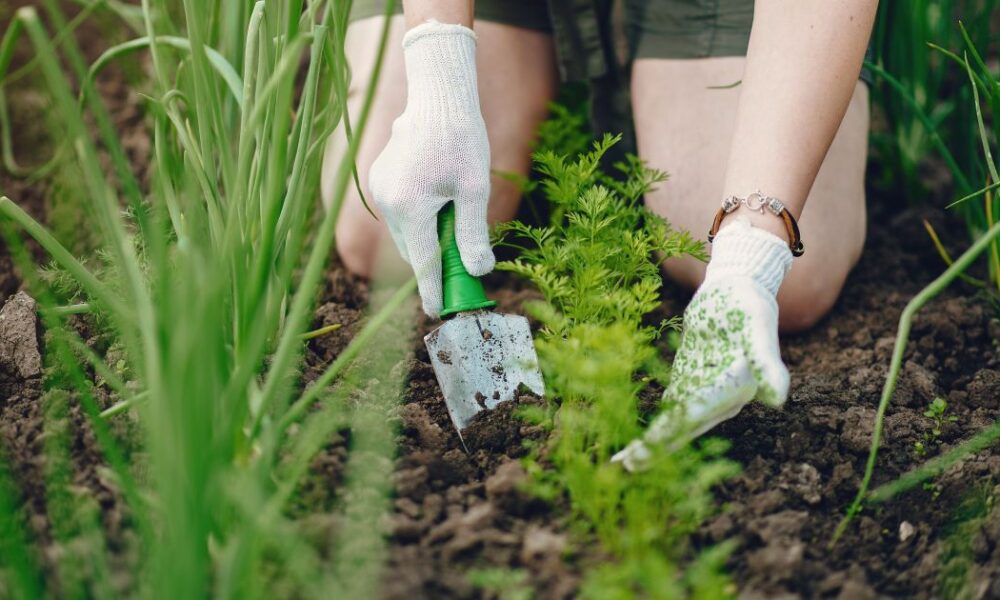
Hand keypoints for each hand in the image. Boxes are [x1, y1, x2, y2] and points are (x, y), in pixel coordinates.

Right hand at [369, 21, 493, 316]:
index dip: (432, 290)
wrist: (437, 97)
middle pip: (413, 250)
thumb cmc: (462, 139)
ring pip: (406, 233)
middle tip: (461, 273)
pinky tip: (438, 202)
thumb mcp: (474, 190)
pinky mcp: (379, 179)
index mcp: (411, 207)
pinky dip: (417, 220)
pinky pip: (399, 213)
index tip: (438, 312)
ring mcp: (379, 190)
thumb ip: (473, 234)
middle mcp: (388, 202)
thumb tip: (478, 272)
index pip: (423, 262)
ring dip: (426, 240)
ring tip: (453, 227)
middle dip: (434, 264)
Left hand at [612, 218, 792, 470]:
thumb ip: (767, 363)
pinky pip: (670, 406)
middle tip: (625, 468)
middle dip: (655, 448)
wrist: (739, 288)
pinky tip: (634, 438)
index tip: (645, 450)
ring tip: (623, 464)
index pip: (696, 416)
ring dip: (651, 443)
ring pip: (674, 422)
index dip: (670, 434)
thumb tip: (777, 399)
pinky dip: (654, 422)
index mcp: (734, 391)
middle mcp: (719, 398)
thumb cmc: (751, 307)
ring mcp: (703, 390)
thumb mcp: (758, 330)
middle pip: (683, 427)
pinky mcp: (689, 378)